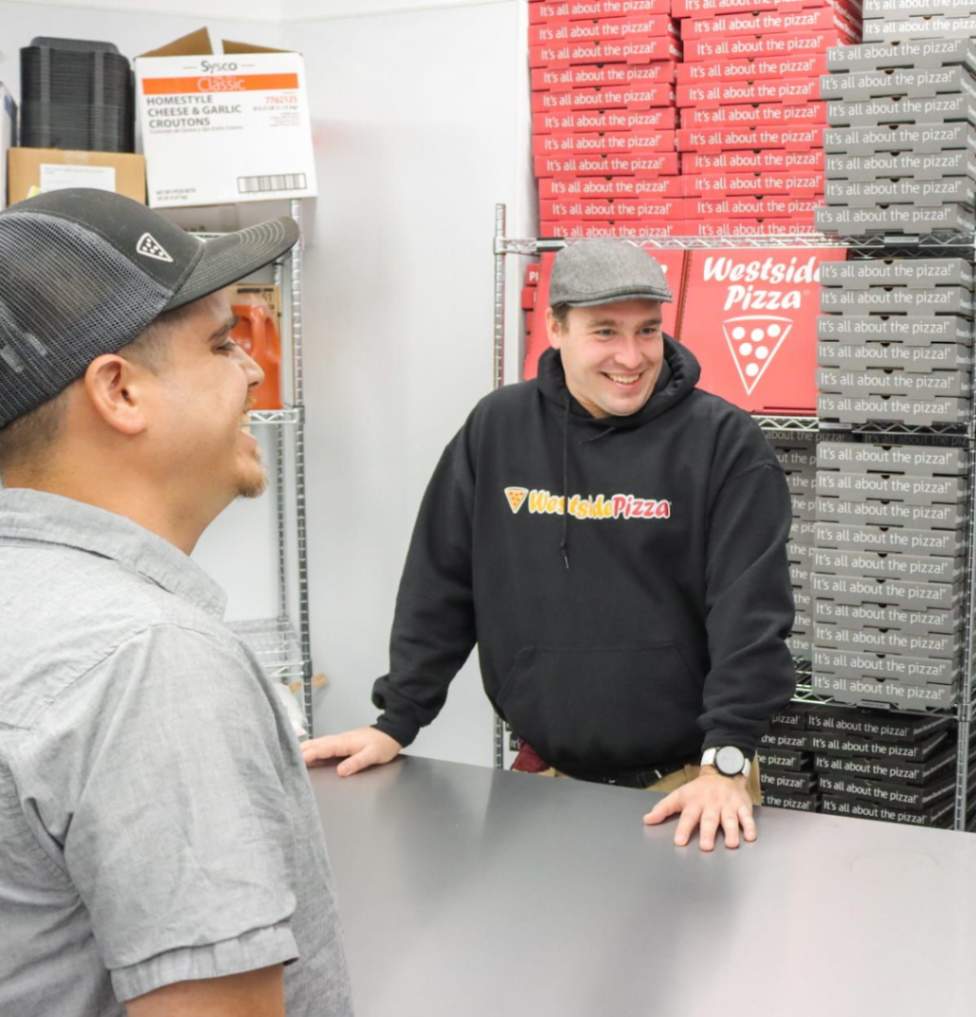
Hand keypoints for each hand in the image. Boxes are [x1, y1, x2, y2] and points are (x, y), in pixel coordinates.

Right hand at [301, 726, 401, 776]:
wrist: (392, 732)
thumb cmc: (383, 744)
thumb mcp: (373, 755)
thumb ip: (356, 762)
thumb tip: (340, 771)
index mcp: (344, 742)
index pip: (322, 748)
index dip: (309, 754)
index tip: (295, 760)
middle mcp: (339, 739)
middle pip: (316, 744)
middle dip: (301, 750)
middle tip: (284, 757)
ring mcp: (340, 740)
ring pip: (318, 743)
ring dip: (305, 749)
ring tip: (291, 755)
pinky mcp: (342, 742)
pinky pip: (323, 745)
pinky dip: (313, 748)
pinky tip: (308, 753)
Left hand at [642, 766, 756, 850]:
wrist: (723, 772)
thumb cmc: (699, 789)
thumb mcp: (679, 795)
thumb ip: (663, 808)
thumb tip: (647, 820)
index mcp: (695, 802)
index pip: (688, 816)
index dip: (683, 829)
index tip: (679, 841)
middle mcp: (711, 804)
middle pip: (709, 819)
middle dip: (707, 832)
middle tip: (706, 847)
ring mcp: (728, 805)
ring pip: (729, 819)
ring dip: (730, 831)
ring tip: (730, 844)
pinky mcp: (742, 806)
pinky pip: (747, 816)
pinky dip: (750, 826)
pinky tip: (750, 836)